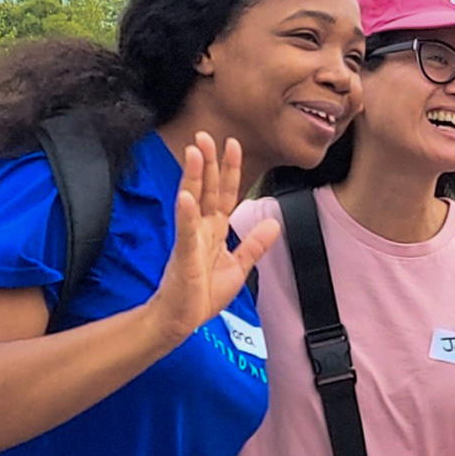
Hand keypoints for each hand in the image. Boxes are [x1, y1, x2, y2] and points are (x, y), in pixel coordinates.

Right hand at [148, 134, 275, 338]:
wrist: (182, 320)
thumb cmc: (202, 294)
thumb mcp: (238, 267)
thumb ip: (254, 245)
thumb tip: (272, 224)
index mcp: (215, 230)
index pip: (226, 194)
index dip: (231, 170)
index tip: (233, 144)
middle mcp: (201, 229)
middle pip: (207, 189)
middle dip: (209, 162)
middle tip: (206, 135)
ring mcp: (190, 239)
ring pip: (193, 201)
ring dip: (194, 176)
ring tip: (195, 152)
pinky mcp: (183, 255)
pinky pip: (185, 230)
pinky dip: (186, 213)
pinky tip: (186, 196)